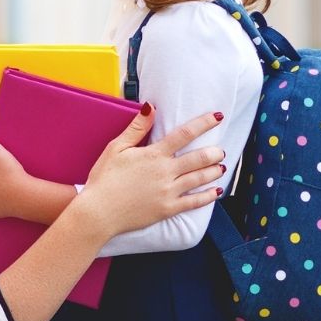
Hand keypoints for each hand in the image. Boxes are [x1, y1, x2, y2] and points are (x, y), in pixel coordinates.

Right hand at [72, 106, 227, 237]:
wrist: (99, 212)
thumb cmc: (104, 179)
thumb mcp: (116, 148)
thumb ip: (137, 128)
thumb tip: (151, 107)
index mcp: (154, 155)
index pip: (184, 134)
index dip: (203, 124)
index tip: (217, 117)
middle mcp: (165, 172)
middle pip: (198, 158)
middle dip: (214, 152)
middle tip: (220, 150)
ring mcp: (169, 192)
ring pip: (199, 179)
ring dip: (214, 171)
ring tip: (221, 166)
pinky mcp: (168, 209)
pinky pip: (194, 202)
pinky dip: (208, 196)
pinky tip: (217, 191)